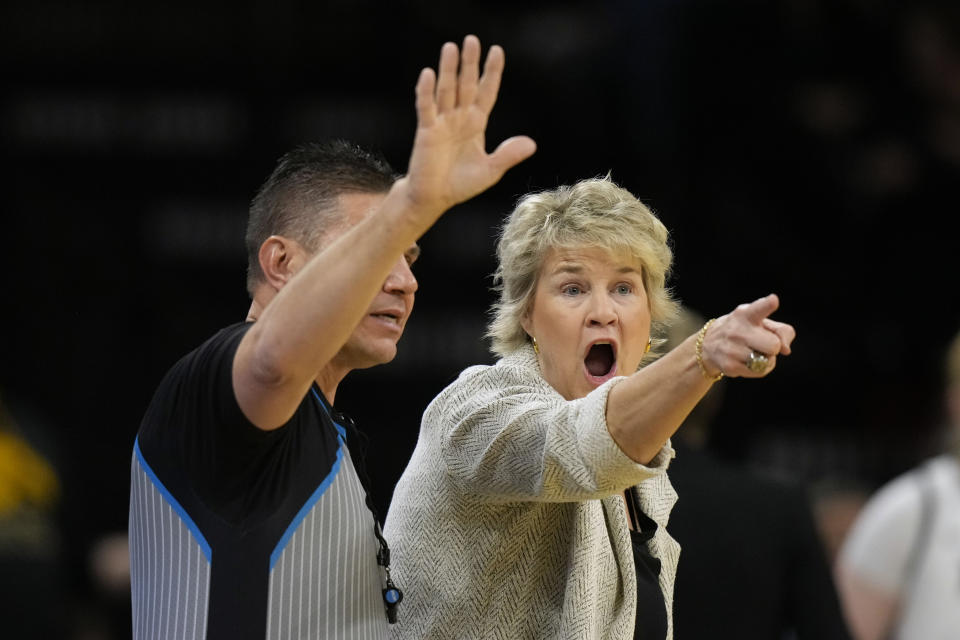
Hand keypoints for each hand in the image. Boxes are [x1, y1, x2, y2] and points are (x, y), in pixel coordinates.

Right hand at [399, 35, 535, 223]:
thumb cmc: (460, 184)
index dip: (491, 73)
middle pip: (466, 85)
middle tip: (472, 39)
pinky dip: (426, 91)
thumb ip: (508, 155)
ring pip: (446, 90)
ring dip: (448, 69)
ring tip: (451, 47)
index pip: (486, 92)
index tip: (497, 51)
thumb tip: (531, 144)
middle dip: (469, 63)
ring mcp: (442, 122)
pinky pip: (427, 107)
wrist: (434, 198)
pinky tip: (429, 73)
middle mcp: (459, 118)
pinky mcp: (427, 131)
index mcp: (476, 124)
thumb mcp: (490, 170)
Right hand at [699, 294, 795, 377]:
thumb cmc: (744, 331)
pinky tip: (746, 362)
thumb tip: (786, 350)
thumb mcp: (761, 322)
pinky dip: (758, 369)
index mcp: (746, 314)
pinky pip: (760, 372)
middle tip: (760, 343)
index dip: (767, 305)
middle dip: (773, 347)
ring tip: (751, 352)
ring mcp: (731, 349)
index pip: (759, 308)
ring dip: (765, 359)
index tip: (773, 300)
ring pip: (768, 360)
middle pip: (774, 345)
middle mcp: (737, 330)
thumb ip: (782, 331)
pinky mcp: (729, 366)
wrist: (708, 345)